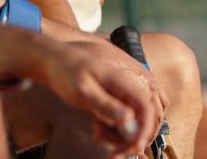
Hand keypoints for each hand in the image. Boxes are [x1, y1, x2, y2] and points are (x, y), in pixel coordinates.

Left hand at [34, 39, 158, 155]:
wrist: (58, 58)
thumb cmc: (67, 71)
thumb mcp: (82, 90)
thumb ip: (105, 104)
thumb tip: (129, 118)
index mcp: (122, 78)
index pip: (147, 106)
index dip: (144, 130)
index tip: (133, 147)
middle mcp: (130, 83)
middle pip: (148, 116)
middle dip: (133, 137)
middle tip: (111, 148)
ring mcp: (127, 89)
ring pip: (140, 119)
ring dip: (123, 134)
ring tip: (97, 132)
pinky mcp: (122, 95)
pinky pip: (129, 117)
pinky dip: (118, 128)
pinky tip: (99, 126)